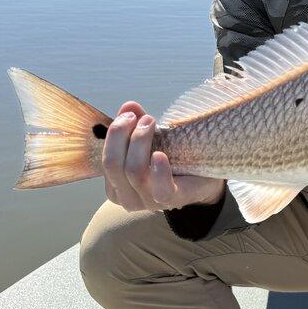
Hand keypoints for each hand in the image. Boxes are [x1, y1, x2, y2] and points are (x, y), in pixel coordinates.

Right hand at [102, 100, 225, 212]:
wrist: (203, 177)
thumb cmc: (171, 158)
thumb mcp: (150, 140)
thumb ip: (136, 124)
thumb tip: (128, 106)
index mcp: (116, 185)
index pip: (105, 159)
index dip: (114, 133)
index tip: (129, 115)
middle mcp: (127, 198)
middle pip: (112, 164)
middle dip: (121, 134)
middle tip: (141, 117)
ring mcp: (149, 201)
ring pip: (134, 172)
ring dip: (140, 141)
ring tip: (151, 122)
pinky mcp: (173, 200)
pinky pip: (161, 190)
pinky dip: (159, 171)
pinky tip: (160, 154)